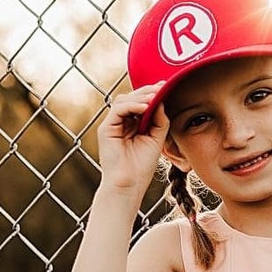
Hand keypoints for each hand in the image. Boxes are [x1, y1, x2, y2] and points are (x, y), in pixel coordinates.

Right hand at [96, 85, 169, 199]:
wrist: (129, 185)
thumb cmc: (141, 167)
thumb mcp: (156, 139)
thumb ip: (159, 121)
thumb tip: (161, 101)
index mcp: (131, 125)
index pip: (139, 102)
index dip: (151, 93)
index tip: (165, 86)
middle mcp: (120, 123)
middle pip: (131, 98)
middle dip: (147, 91)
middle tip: (161, 87)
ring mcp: (112, 125)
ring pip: (124, 100)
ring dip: (141, 97)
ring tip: (154, 98)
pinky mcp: (106, 129)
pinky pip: (118, 109)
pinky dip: (132, 105)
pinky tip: (145, 107)